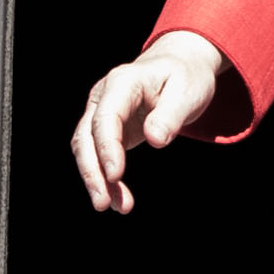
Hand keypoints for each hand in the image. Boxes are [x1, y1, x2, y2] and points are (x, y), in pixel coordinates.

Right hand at [70, 31, 223, 213]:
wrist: (180, 66)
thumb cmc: (185, 76)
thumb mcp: (187, 92)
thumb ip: (170, 115)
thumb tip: (154, 139)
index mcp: (123, 82)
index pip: (106, 117)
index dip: (107, 147)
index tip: (116, 176)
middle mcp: (104, 96)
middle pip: (87, 136)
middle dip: (93, 171)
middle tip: (104, 204)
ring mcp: (102, 112)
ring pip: (87, 149)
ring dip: (97, 179)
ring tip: (118, 207)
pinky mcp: (107, 129)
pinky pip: (99, 155)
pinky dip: (105, 178)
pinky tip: (119, 198)